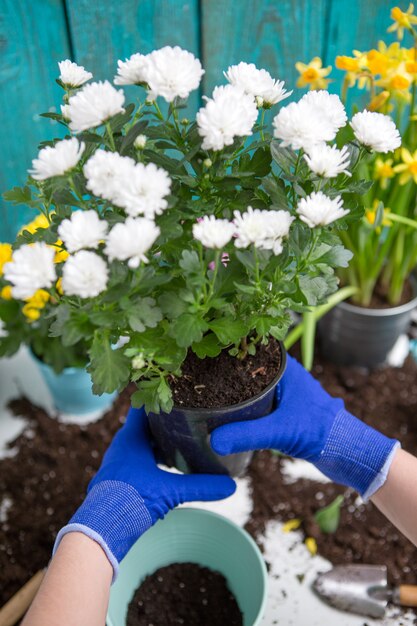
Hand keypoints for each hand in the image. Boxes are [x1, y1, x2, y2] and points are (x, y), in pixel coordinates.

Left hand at [53, 407, 235, 578]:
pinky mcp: (120, 477)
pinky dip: (153, 456)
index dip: (159, 396)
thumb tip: (231, 485)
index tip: (179, 392)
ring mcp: (120, 461)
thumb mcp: (171, 491)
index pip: (143, 406)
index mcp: (130, 438)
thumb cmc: (131, 500)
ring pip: (142, 442)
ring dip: (159, 439)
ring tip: (183, 437)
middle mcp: (122, 445)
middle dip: (165, 420)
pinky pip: (139, 458)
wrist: (101, 530)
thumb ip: (200, 486)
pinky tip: (168, 464)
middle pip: (145, 424)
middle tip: (188, 414)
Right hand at [211, 355, 398, 498]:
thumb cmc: (320, 431)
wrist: (348, 451)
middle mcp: (284, 375)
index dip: (228, 349)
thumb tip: (213, 440)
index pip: (251, 348)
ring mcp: (285, 392)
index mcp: (285, 368)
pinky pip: (259, 401)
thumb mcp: (279, 431)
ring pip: (253, 385)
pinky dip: (245, 405)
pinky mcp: (285, 409)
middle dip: (226, 371)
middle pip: (248, 366)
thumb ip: (246, 434)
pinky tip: (230, 414)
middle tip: (200, 376)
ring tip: (209, 394)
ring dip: (235, 389)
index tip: (205, 353)